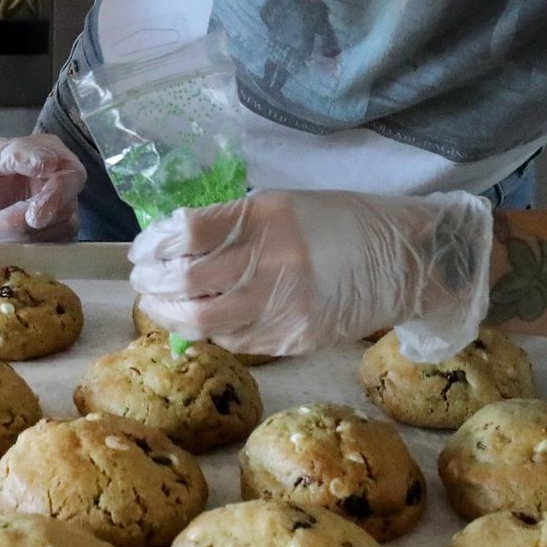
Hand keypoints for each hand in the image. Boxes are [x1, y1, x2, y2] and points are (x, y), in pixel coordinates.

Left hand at [0, 133, 86, 242]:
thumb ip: (16, 153)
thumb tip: (49, 163)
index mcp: (51, 154)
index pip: (72, 176)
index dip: (57, 197)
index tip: (33, 215)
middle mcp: (60, 183)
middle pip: (66, 209)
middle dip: (30, 223)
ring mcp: (57, 213)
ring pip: (58, 232)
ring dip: (20, 236)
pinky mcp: (49, 237)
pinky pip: (50, 248)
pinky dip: (24, 248)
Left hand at [127, 188, 492, 358]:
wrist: (404, 260)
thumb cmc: (336, 223)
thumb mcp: (280, 205)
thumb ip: (227, 227)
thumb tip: (170, 249)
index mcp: (266, 216)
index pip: (186, 233)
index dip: (154, 245)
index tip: (142, 250)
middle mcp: (274, 261)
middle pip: (187, 283)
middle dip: (151, 285)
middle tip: (141, 280)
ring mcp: (286, 306)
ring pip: (203, 323)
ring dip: (168, 316)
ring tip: (159, 304)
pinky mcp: (296, 339)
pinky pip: (235, 341)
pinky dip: (208, 333)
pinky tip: (200, 321)